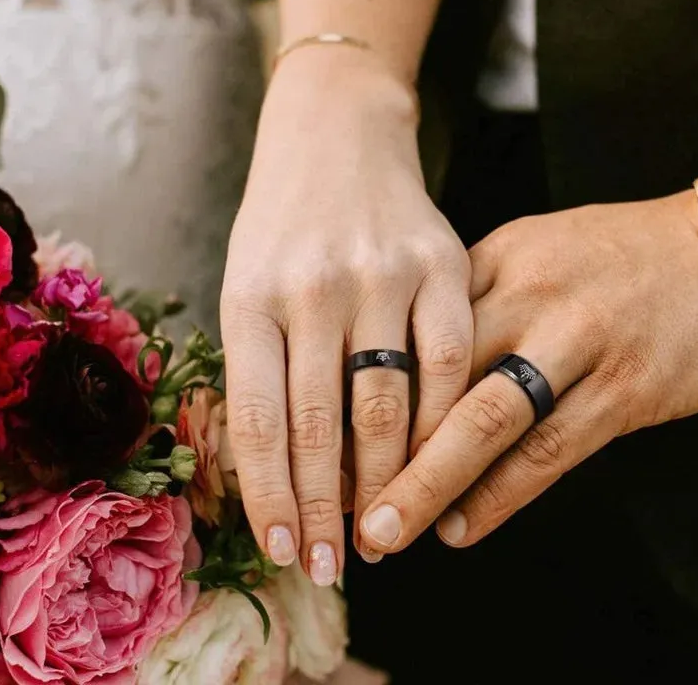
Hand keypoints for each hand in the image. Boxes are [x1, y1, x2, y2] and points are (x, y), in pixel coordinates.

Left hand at [221, 48, 470, 581]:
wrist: (338, 132)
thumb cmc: (286, 221)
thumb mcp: (248, 280)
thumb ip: (261, 366)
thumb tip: (276, 469)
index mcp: (251, 295)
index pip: (257, 421)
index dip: (271, 496)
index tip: (286, 548)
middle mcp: (313, 286)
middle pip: (320, 424)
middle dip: (326, 508)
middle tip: (334, 564)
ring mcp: (382, 273)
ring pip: (388, 404)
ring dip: (386, 482)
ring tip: (383, 532)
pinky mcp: (442, 262)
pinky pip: (450, 361)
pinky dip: (442, 423)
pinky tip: (439, 462)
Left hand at [357, 192, 697, 551]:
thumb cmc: (627, 252)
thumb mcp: (541, 248)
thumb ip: (480, 293)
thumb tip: (419, 351)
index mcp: (497, 258)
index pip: (410, 330)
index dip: (363, 388)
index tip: (325, 435)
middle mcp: (528, 295)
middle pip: (432, 379)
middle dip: (376, 446)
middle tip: (335, 498)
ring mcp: (578, 341)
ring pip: (483, 423)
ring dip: (426, 485)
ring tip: (383, 531)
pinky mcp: (627, 387)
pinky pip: (549, 451)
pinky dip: (500, 495)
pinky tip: (462, 527)